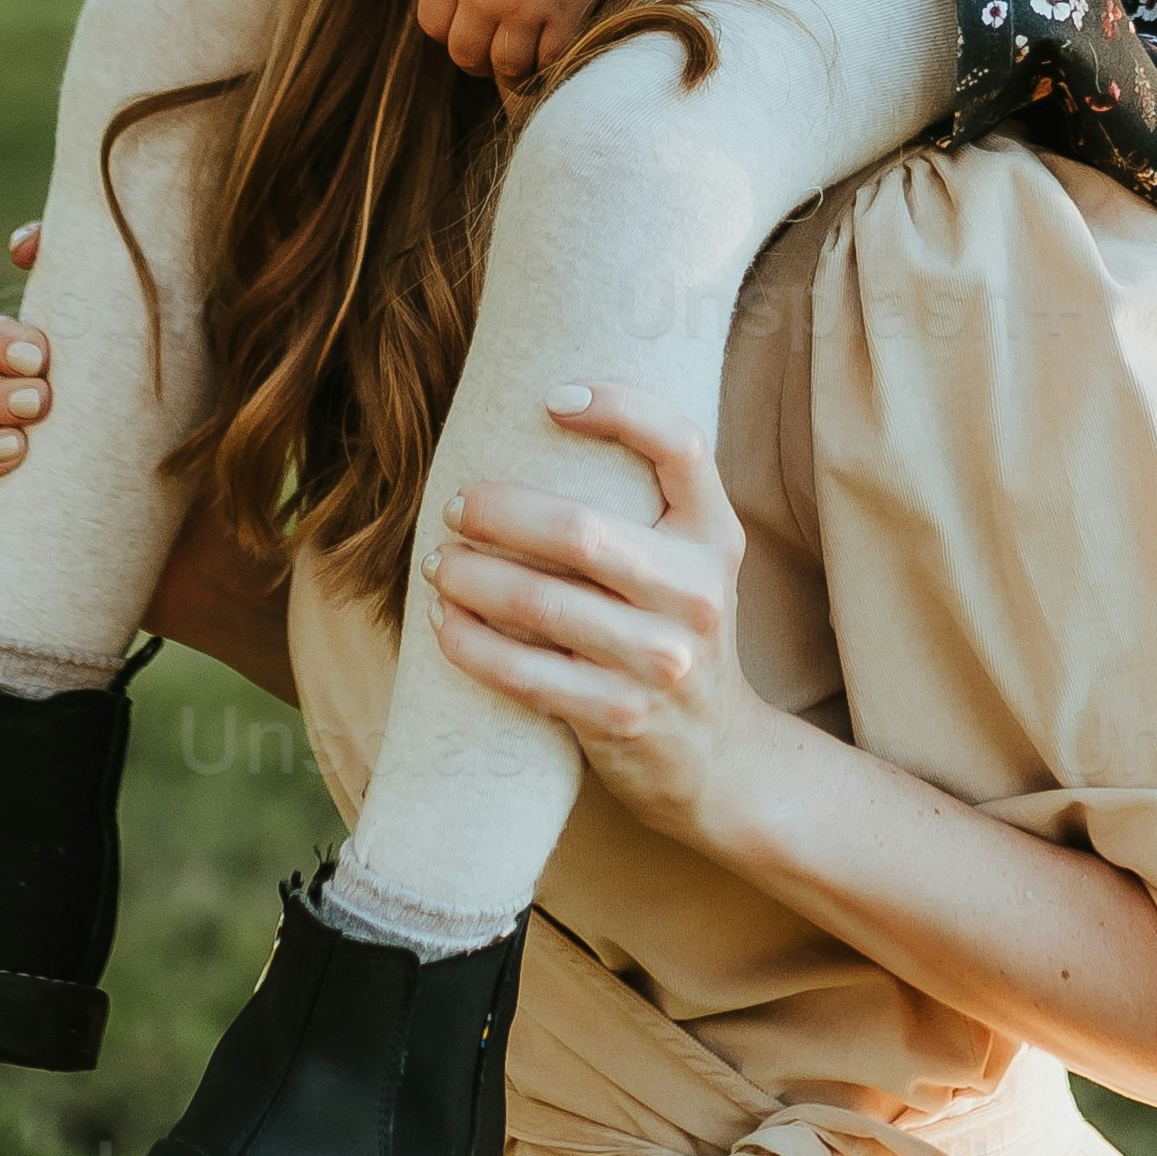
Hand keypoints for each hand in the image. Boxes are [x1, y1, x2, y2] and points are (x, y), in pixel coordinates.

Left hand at [415, 0, 600, 84]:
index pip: (433, 24)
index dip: (448, 32)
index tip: (463, 27)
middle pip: (466, 53)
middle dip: (478, 60)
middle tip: (493, 56)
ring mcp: (524, 9)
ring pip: (509, 65)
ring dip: (514, 69)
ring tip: (525, 61)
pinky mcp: (566, 14)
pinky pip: (552, 58)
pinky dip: (551, 61)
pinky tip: (554, 50)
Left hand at [426, 393, 787, 852]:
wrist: (719, 756)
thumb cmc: (675, 633)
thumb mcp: (689, 564)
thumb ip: (645, 506)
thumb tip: (537, 422)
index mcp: (716, 537)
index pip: (681, 446)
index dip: (619, 408)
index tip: (551, 399)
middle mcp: (697, 594)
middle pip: (580, 531)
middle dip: (496, 511)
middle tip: (455, 507)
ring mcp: (662, 661)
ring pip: (539, 604)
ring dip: (469, 578)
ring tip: (437, 564)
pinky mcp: (620, 717)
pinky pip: (522, 673)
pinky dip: (469, 643)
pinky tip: (443, 624)